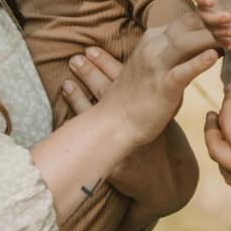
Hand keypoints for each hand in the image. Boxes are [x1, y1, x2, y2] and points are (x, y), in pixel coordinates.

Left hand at [59, 57, 194, 205]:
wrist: (169, 181)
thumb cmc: (167, 145)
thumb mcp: (167, 115)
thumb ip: (161, 92)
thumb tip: (154, 64)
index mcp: (145, 106)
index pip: (122, 79)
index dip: (105, 64)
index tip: (90, 50)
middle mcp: (131, 121)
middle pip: (106, 93)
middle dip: (89, 75)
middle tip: (73, 59)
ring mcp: (120, 142)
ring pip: (95, 116)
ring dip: (78, 98)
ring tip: (65, 84)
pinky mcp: (112, 163)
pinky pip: (90, 146)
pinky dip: (76, 133)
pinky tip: (61, 125)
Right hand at [66, 27, 218, 151]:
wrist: (114, 122)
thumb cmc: (140, 96)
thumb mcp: (159, 66)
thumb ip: (181, 54)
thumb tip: (211, 47)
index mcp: (154, 38)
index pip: (188, 18)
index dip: (212, 16)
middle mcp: (154, 46)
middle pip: (190, 23)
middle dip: (216, 20)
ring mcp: (156, 65)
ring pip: (187, 41)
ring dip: (213, 36)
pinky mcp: (161, 87)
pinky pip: (182, 71)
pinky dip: (199, 62)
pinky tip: (215, 56)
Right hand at [191, 0, 230, 52]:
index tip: (210, 2)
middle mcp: (204, 3)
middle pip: (204, 14)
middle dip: (215, 19)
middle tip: (228, 18)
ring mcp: (211, 14)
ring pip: (211, 27)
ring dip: (221, 33)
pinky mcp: (219, 23)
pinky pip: (219, 34)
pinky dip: (225, 42)